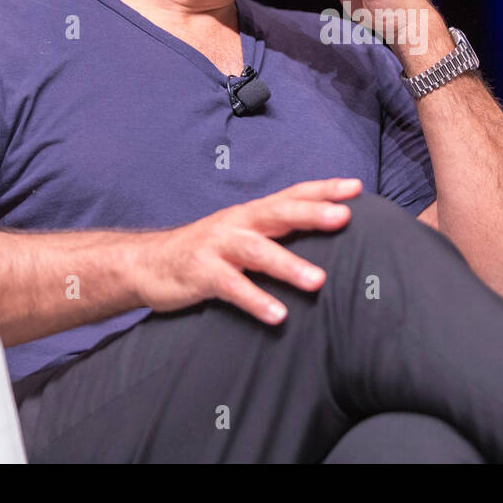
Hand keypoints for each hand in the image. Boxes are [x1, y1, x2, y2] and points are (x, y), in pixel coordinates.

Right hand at [132, 178, 362, 324]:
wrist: (145, 264)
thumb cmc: (205, 252)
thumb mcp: (240, 235)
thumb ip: (274, 234)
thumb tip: (321, 234)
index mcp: (250, 214)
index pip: (291, 194)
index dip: (323, 189)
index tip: (356, 187)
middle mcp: (237, 223)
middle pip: (278, 213)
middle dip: (312, 213)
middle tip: (344, 217)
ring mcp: (218, 247)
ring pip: (257, 252)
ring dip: (289, 266)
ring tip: (318, 282)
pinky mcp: (201, 274)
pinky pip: (232, 288)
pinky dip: (256, 300)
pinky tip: (278, 315)